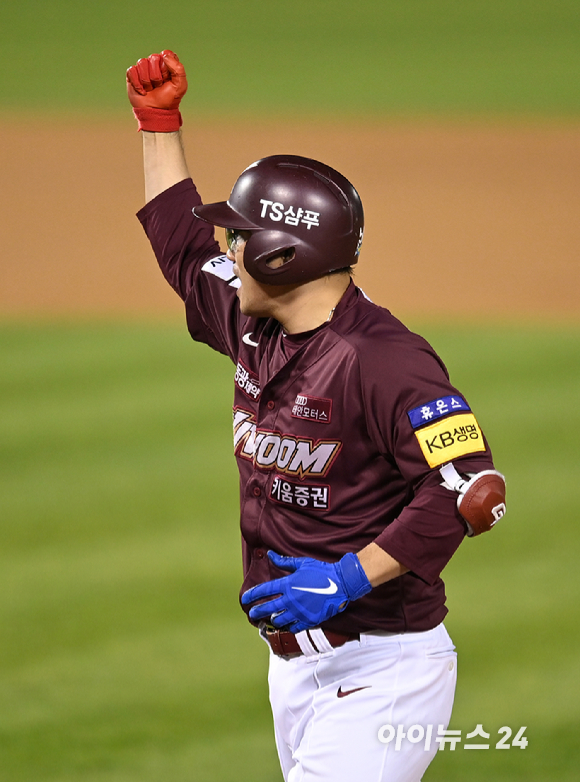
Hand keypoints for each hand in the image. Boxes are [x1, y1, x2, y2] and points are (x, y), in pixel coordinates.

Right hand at [126, 51, 187, 130]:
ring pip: (142, 63)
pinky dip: (137, 84)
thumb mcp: (180, 86)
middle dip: (157, 76)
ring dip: (147, 81)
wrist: (156, 112)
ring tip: (150, 89)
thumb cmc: (169, 99)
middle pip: (153, 58)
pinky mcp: (132, 74)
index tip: (168, 79)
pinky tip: (142, 91)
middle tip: (159, 86)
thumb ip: (178, 68)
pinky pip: (132, 71)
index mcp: (167, 63)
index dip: (166, 68)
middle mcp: (155, 63)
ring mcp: (143, 68)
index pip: (166, 54)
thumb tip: (164, 55)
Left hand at [241, 551, 371, 632]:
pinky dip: (288, 627)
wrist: (341, 583)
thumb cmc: (322, 571)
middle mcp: (290, 600)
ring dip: (273, 620)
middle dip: (257, 612)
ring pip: (279, 620)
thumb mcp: (302, 563)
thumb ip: (284, 561)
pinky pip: (293, 628)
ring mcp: (299, 611)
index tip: (245, 599)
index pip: (264, 591)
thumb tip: (270, 554)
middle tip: (252, 614)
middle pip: (267, 608)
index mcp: (288, 584)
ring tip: (271, 619)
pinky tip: (287, 625)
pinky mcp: (309, 620)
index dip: (252, 595)